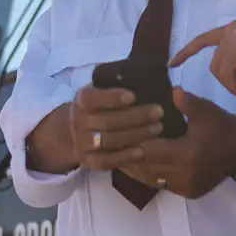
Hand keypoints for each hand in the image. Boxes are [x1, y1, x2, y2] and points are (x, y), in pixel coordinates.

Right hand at [25, 87, 165, 174]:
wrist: (75, 132)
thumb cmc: (99, 106)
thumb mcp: (100, 90)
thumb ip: (115, 84)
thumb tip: (144, 75)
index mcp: (81, 100)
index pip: (92, 99)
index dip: (111, 98)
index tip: (133, 96)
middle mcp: (78, 121)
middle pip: (107, 121)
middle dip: (135, 117)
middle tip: (159, 112)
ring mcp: (81, 142)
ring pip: (109, 140)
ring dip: (135, 135)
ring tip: (158, 128)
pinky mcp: (87, 161)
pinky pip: (105, 161)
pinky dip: (123, 157)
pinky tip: (142, 151)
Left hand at [119, 89, 235, 198]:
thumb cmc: (222, 125)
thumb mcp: (206, 110)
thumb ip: (186, 102)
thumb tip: (171, 91)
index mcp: (187, 154)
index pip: (148, 151)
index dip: (129, 143)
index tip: (113, 134)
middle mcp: (185, 174)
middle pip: (146, 167)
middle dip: (126, 157)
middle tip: (107, 147)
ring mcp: (187, 186)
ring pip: (151, 179)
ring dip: (134, 169)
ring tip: (116, 156)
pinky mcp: (189, 193)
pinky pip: (162, 185)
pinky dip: (149, 175)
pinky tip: (137, 166)